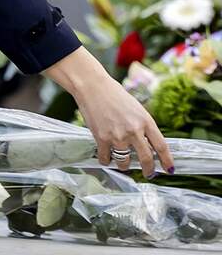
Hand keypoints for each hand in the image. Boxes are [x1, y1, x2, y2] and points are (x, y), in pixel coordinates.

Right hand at [46, 47, 173, 176]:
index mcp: (146, 121)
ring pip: (124, 162)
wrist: (92, 86)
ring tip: (122, 162)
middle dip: (148, 170)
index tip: (169, 169)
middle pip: (146, 159)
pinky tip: (106, 158)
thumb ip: (142, 126)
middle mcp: (134, 130)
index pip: (161, 146)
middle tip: (148, 173)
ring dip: (124, 165)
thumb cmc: (114, 94)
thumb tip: (146, 145)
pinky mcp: (101, 138)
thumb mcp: (136, 109)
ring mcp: (117, 136)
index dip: (167, 161)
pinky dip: (106, 160)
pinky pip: (106, 158)